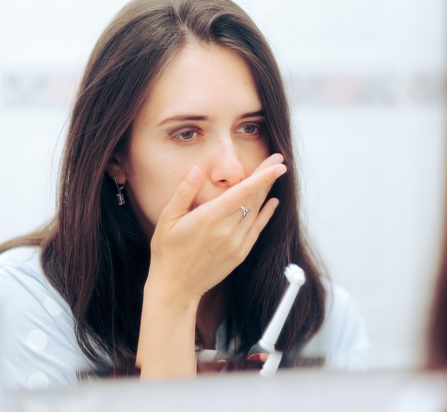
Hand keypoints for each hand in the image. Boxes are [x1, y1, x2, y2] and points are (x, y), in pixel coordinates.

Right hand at [145, 153, 286, 303]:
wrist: (175, 287)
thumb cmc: (167, 252)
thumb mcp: (167, 219)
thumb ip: (183, 192)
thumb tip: (195, 169)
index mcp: (209, 218)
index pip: (242, 192)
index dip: (263, 177)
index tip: (279, 165)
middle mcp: (227, 230)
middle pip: (253, 198)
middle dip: (267, 177)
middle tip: (278, 159)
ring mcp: (236, 243)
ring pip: (256, 212)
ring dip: (266, 193)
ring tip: (273, 175)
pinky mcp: (240, 254)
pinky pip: (257, 229)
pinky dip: (266, 214)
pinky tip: (272, 202)